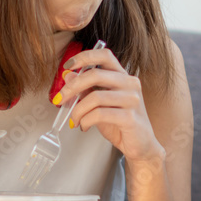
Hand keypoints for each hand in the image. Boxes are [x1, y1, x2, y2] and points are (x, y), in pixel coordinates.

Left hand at [57, 47, 165, 163]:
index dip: (84, 57)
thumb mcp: (99, 104)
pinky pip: (99, 114)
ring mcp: (132, 100)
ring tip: (74, 120)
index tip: (67, 65)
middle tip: (60, 99)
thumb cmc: (120, 123)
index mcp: (123, 76)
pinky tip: (84, 126)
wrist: (141, 145)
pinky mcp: (130, 118)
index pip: (104, 55)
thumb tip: (68, 75)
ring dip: (77, 110)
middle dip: (71, 87)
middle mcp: (130, 83)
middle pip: (95, 74)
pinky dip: (86, 120)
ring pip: (95, 97)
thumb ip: (86, 89)